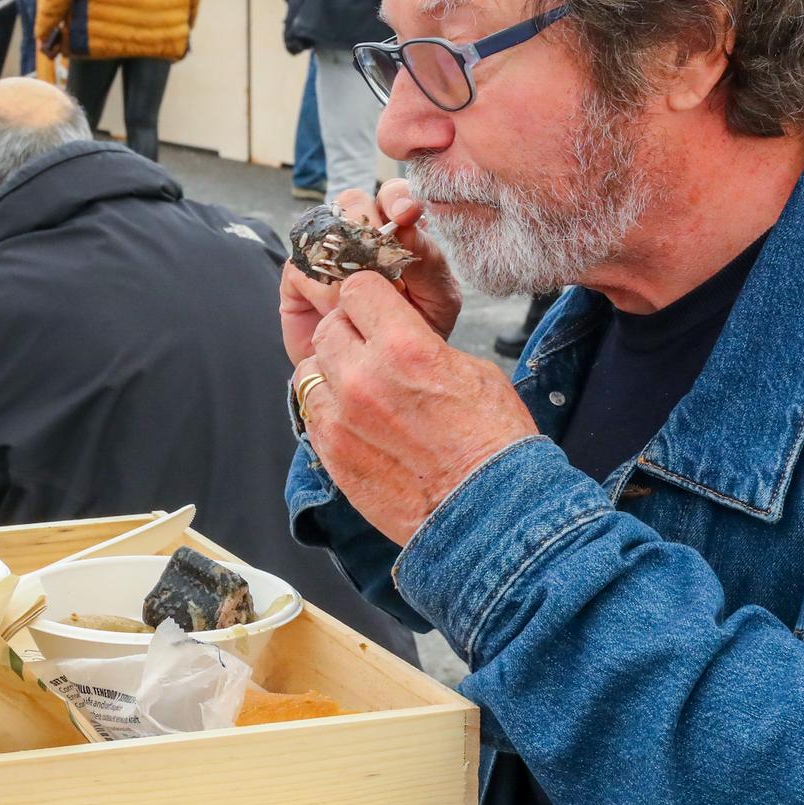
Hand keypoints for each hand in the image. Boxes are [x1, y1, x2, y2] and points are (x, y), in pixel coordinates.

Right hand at [279, 183, 461, 364]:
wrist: (379, 377)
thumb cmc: (415, 333)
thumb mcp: (437, 300)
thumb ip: (429, 262)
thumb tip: (407, 225)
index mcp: (397, 233)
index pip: (393, 196)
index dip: (396, 197)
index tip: (405, 214)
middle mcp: (358, 235)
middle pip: (353, 201)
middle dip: (367, 224)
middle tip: (380, 255)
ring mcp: (324, 252)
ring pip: (325, 228)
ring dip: (346, 263)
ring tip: (364, 299)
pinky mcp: (297, 276)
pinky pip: (304, 266)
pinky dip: (324, 289)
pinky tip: (338, 311)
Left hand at [294, 272, 537, 544]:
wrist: (490, 514)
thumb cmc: (493, 443)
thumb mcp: (473, 371)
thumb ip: (423, 345)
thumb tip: (399, 338)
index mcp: (404, 348)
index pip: (357, 290)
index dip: (369, 296)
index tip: (376, 308)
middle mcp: (363, 378)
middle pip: (328, 328)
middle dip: (349, 332)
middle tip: (370, 350)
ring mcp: (342, 419)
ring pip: (309, 371)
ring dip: (331, 372)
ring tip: (361, 389)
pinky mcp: (332, 454)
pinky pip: (312, 413)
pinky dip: (327, 410)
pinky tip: (356, 420)